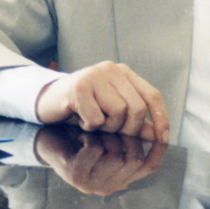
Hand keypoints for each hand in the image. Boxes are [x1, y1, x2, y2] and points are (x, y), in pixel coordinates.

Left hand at [34, 127, 167, 195]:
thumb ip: (132, 132)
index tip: (159, 129)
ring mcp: (93, 184)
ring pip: (116, 156)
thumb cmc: (82, 134)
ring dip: (107, 135)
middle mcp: (110, 185)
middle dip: (126, 134)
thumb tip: (156, 128)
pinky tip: (83, 135)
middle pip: (135, 158)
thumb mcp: (110, 132)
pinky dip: (91, 138)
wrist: (49, 137)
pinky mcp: (77, 177)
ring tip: (95, 129)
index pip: (150, 166)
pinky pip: (95, 152)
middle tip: (111, 123)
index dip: (158, 148)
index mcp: (122, 176)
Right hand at [35, 61, 170, 142]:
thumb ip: (134, 121)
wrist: (47, 101)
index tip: (162, 139)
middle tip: (111, 131)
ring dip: (106, 127)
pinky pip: (96, 118)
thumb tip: (157, 134)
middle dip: (128, 129)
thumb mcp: (112, 114)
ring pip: (118, 113)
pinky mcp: (79, 87)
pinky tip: (80, 119)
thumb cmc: (83, 108)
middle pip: (137, 108)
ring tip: (93, 122)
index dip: (161, 118)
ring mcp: (94, 75)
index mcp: (124, 73)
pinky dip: (89, 126)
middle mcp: (112, 69)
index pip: (152, 95)